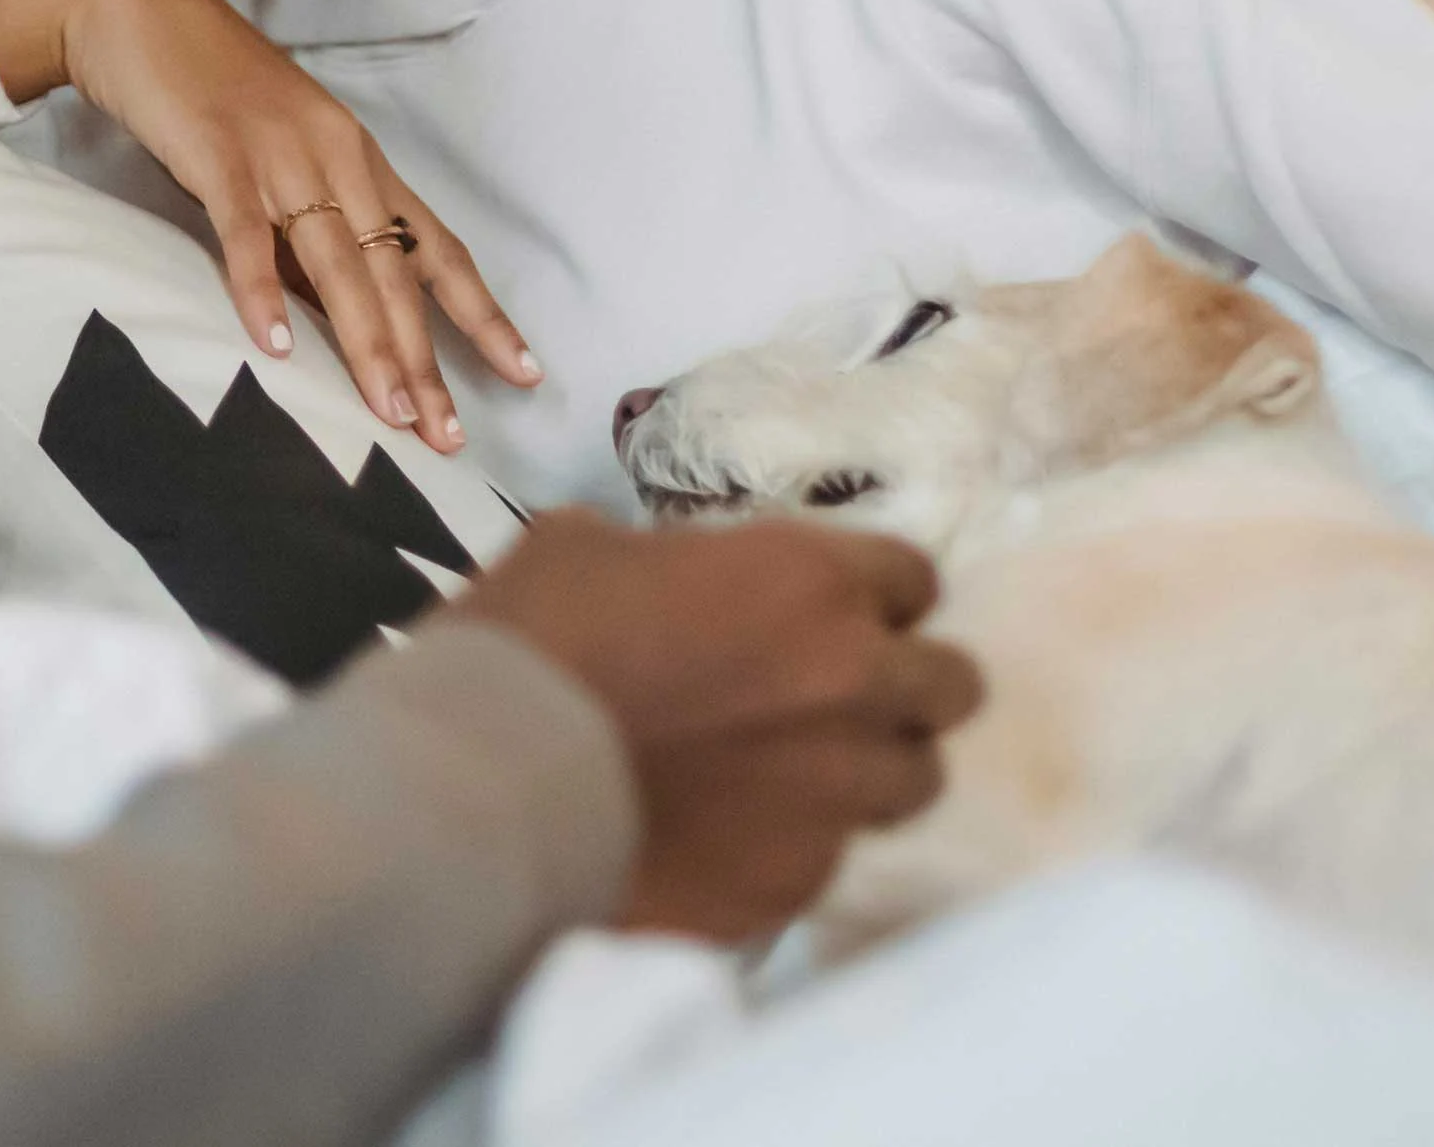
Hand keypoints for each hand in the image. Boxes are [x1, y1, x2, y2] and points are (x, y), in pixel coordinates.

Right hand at [0, 0, 536, 451]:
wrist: (139, 11)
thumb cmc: (214, 93)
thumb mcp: (282, 159)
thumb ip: (311, 230)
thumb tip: (337, 319)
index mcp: (359, 160)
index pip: (437, 249)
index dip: (481, 314)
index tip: (525, 374)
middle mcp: (337, 156)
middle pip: (393, 272)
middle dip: (422, 358)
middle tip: (444, 435)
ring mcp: (279, 154)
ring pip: (336, 261)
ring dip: (364, 342)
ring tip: (387, 411)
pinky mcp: (218, 153)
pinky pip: (245, 232)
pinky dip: (260, 290)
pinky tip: (274, 346)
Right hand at [447, 509, 982, 942]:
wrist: (484, 782)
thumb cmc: (528, 635)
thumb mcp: (590, 547)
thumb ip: (678, 564)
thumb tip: (677, 586)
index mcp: (811, 584)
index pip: (914, 579)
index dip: (870, 596)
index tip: (825, 613)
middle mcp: (854, 688)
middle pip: (949, 687)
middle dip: (902, 687)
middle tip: (830, 698)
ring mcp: (833, 799)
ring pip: (911, 783)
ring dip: (864, 772)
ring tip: (787, 778)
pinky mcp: (792, 886)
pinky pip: (824, 860)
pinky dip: (784, 846)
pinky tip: (714, 839)